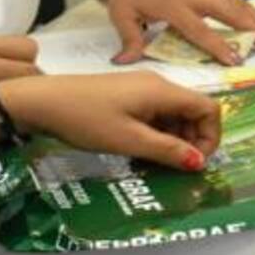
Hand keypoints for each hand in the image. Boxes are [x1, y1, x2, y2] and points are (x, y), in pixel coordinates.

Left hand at [0, 72, 220, 170]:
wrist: (43, 102)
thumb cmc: (87, 119)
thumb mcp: (129, 140)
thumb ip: (167, 151)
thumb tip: (200, 162)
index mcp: (163, 91)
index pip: (208, 108)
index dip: (210, 137)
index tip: (196, 164)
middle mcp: (158, 85)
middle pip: (192, 112)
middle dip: (190, 142)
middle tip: (173, 169)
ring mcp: (142, 89)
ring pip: (173, 116)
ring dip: (172, 141)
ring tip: (153, 165)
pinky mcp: (128, 95)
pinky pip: (155, 115)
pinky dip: (156, 134)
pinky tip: (139, 153)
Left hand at [107, 0, 254, 64]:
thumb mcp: (121, 11)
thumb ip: (128, 38)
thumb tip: (124, 62)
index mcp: (173, 6)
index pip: (199, 29)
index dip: (218, 45)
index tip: (236, 60)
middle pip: (230, 12)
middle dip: (253, 29)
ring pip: (237, 2)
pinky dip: (249, 9)